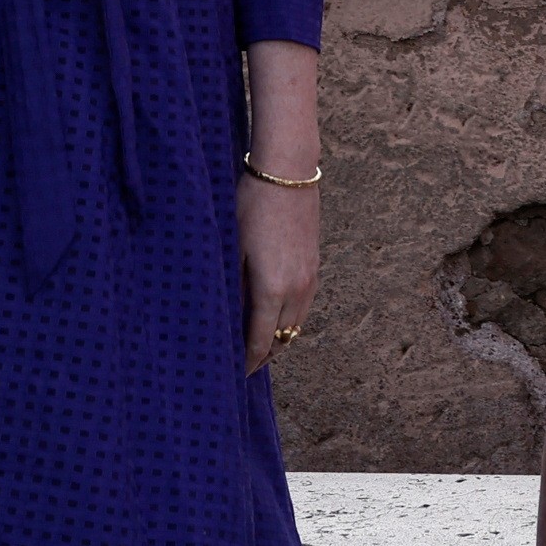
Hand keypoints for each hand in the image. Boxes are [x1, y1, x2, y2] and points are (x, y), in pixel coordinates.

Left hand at [238, 166, 320, 378]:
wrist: (287, 173)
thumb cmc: (251, 206)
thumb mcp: (233, 248)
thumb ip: (234, 288)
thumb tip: (230, 318)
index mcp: (271, 289)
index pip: (260, 341)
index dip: (248, 361)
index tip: (234, 372)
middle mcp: (296, 290)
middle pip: (281, 340)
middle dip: (262, 355)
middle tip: (243, 363)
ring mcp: (309, 279)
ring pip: (296, 326)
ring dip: (278, 340)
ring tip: (259, 345)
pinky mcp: (315, 267)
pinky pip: (304, 308)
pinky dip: (290, 321)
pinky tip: (275, 317)